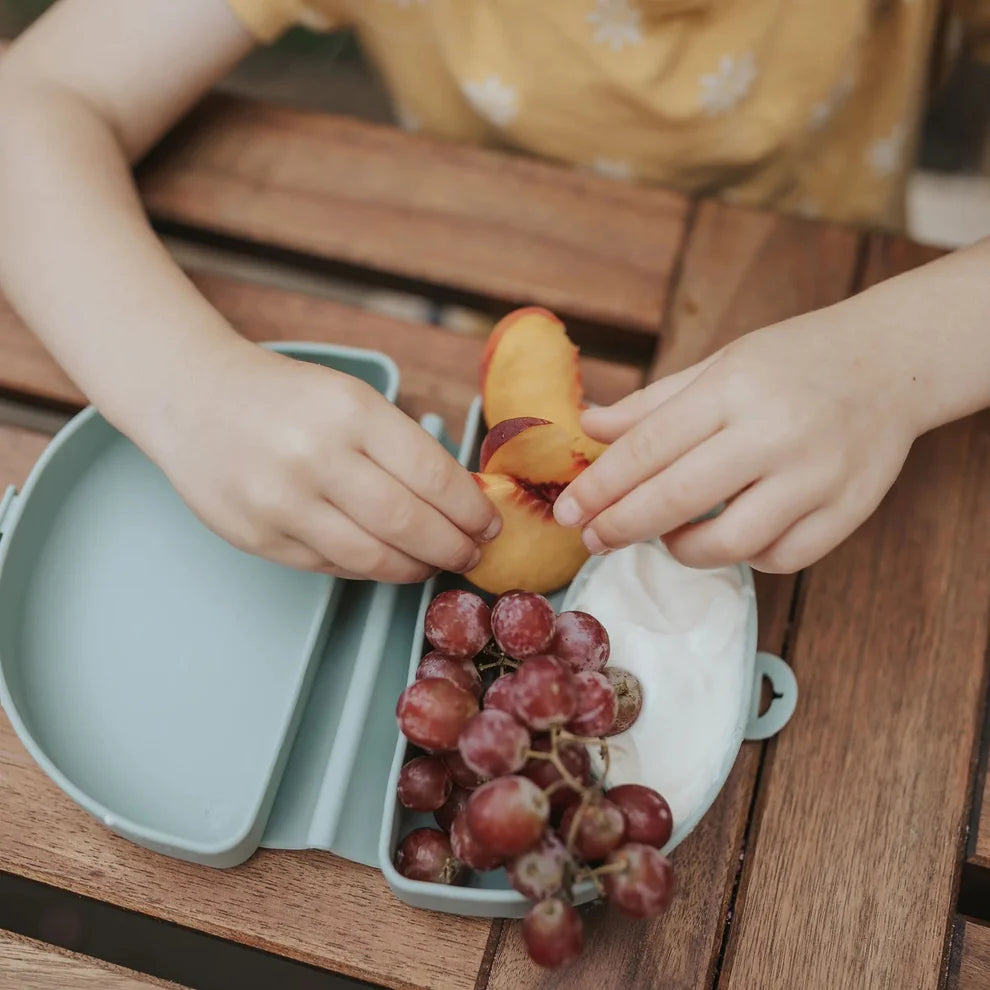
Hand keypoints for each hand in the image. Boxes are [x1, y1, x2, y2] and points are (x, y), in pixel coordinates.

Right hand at [148, 343, 500, 580]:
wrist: (192, 398)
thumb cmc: (284, 397)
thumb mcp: (350, 398)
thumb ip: (400, 447)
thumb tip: (461, 501)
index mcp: (350, 412)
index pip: (432, 475)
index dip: (471, 509)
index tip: (489, 523)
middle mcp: (315, 458)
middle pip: (409, 524)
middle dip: (454, 547)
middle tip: (472, 553)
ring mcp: (282, 504)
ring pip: (373, 558)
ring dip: (416, 568)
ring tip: (435, 563)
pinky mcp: (258, 539)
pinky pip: (333, 568)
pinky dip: (371, 569)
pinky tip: (387, 560)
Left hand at [553, 308, 917, 572]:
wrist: (893, 361)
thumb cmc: (793, 361)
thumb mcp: (720, 365)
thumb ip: (652, 403)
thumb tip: (587, 427)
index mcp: (735, 388)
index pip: (649, 447)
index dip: (601, 486)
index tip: (569, 510)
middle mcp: (776, 432)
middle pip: (678, 499)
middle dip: (622, 526)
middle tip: (593, 538)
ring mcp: (818, 476)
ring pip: (730, 544)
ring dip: (681, 549)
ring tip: (666, 535)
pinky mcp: (849, 511)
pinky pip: (780, 558)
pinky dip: (744, 557)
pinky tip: (728, 537)